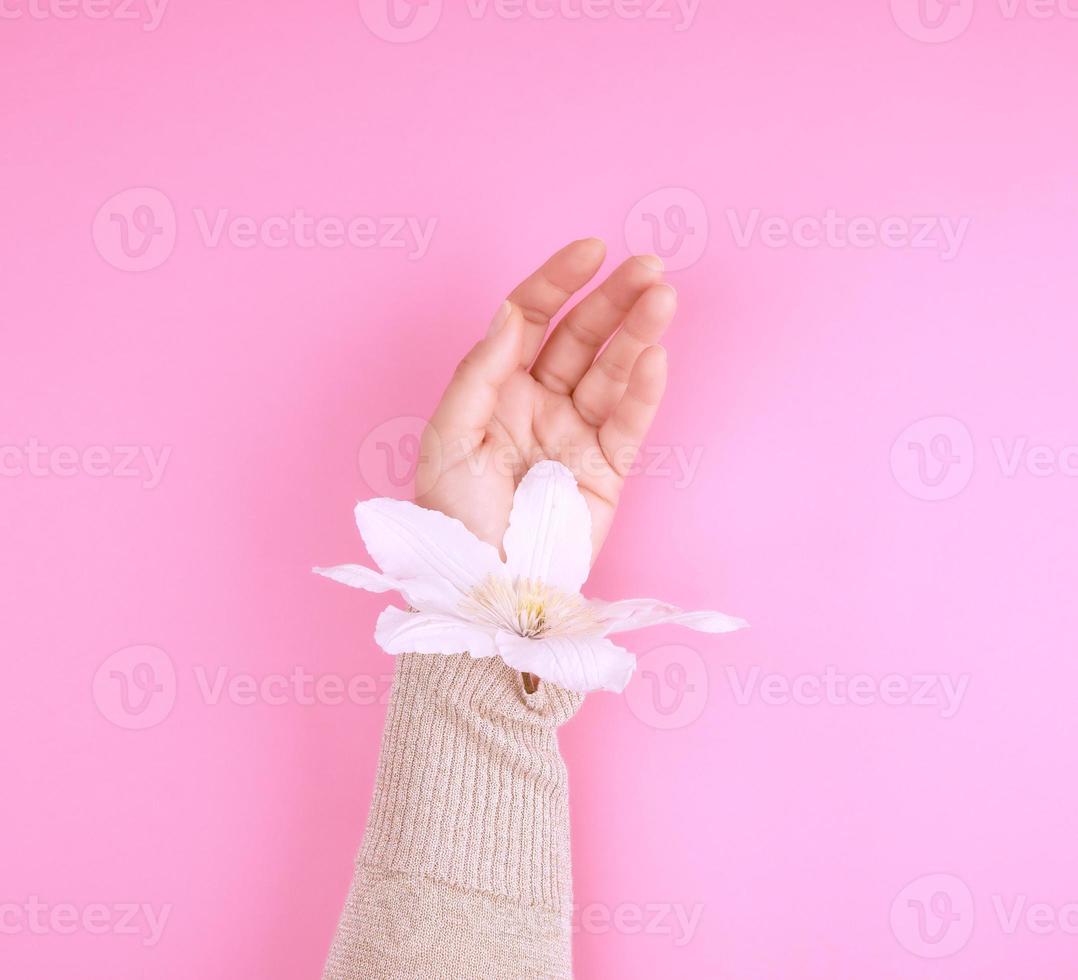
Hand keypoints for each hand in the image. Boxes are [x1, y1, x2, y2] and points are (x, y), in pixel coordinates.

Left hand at [416, 239, 675, 561]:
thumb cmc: (453, 515)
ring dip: (638, 335)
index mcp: (498, 387)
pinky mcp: (607, 469)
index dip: (559, 281)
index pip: (534, 318)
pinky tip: (657, 357)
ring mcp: (576, 434)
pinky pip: (629, 423)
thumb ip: (481, 372)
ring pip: (613, 373)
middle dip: (615, 299)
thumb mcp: (449, 436)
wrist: (481, 584)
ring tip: (663, 300)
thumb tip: (514, 313)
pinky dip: (643, 392)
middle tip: (650, 268)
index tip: (592, 250)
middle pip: (583, 337)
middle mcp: (541, 402)